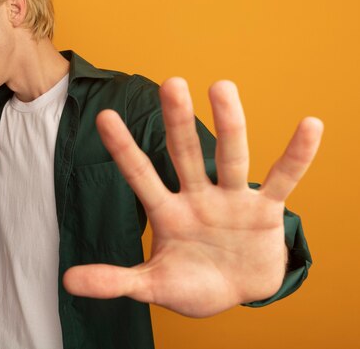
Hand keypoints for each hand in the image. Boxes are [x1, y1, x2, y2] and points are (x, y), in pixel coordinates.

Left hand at [62, 78, 322, 316]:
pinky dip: (296, 156)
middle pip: (185, 154)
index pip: (141, 174)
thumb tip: (67, 282)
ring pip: (231, 156)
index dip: (124, 148)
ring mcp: (232, 200)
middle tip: (171, 83)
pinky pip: (283, 179)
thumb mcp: (153, 285)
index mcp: (167, 212)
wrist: (237, 293)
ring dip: (229, 123)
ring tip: (221, 86)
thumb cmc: (192, 284)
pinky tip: (309, 126)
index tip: (104, 115)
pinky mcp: (265, 211)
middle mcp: (198, 197)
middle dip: (178, 121)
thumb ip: (115, 279)